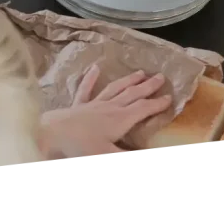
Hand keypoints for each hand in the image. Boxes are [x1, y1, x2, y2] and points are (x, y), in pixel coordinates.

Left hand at [39, 65, 171, 158]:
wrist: (54, 134)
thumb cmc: (83, 146)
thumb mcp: (109, 155)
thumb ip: (129, 156)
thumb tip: (149, 152)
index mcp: (120, 119)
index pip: (143, 109)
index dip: (157, 104)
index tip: (170, 97)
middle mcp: (109, 107)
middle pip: (132, 94)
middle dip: (147, 86)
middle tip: (160, 77)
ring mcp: (94, 104)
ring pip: (115, 89)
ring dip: (128, 80)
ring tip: (140, 72)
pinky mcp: (79, 104)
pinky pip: (86, 89)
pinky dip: (91, 79)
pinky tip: (95, 68)